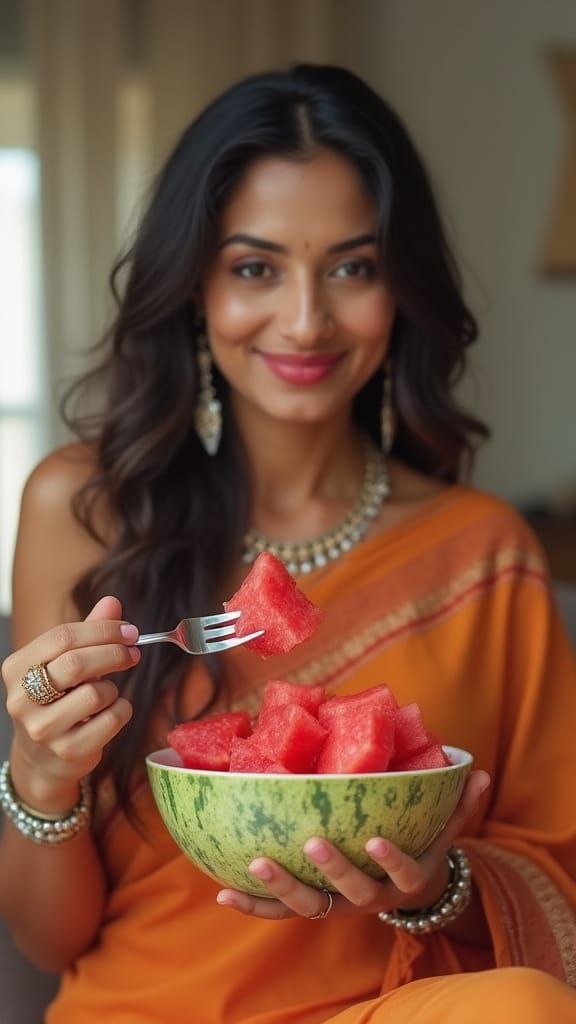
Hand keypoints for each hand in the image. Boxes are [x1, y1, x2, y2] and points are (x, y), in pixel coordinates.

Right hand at [1, 596, 139, 811]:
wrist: (43, 758)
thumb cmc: (57, 700)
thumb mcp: (65, 663)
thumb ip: (88, 632)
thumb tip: (111, 602)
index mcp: (16, 668)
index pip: (62, 637)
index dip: (102, 630)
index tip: (129, 631)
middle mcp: (22, 699)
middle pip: (76, 662)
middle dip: (114, 653)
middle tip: (133, 652)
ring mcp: (42, 729)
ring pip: (96, 693)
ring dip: (114, 688)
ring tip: (108, 692)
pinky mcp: (67, 751)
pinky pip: (111, 720)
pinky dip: (122, 710)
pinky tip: (113, 711)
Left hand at [216, 769, 489, 919]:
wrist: (403, 893)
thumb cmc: (420, 847)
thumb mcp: (443, 831)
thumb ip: (459, 804)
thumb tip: (479, 771)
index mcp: (401, 878)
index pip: (403, 875)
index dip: (391, 861)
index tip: (377, 839)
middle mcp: (367, 898)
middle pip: (350, 893)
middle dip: (332, 870)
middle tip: (313, 843)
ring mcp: (335, 906)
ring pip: (308, 906)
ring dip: (281, 889)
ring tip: (257, 864)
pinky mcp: (308, 906)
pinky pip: (277, 911)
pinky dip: (251, 903)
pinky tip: (223, 889)